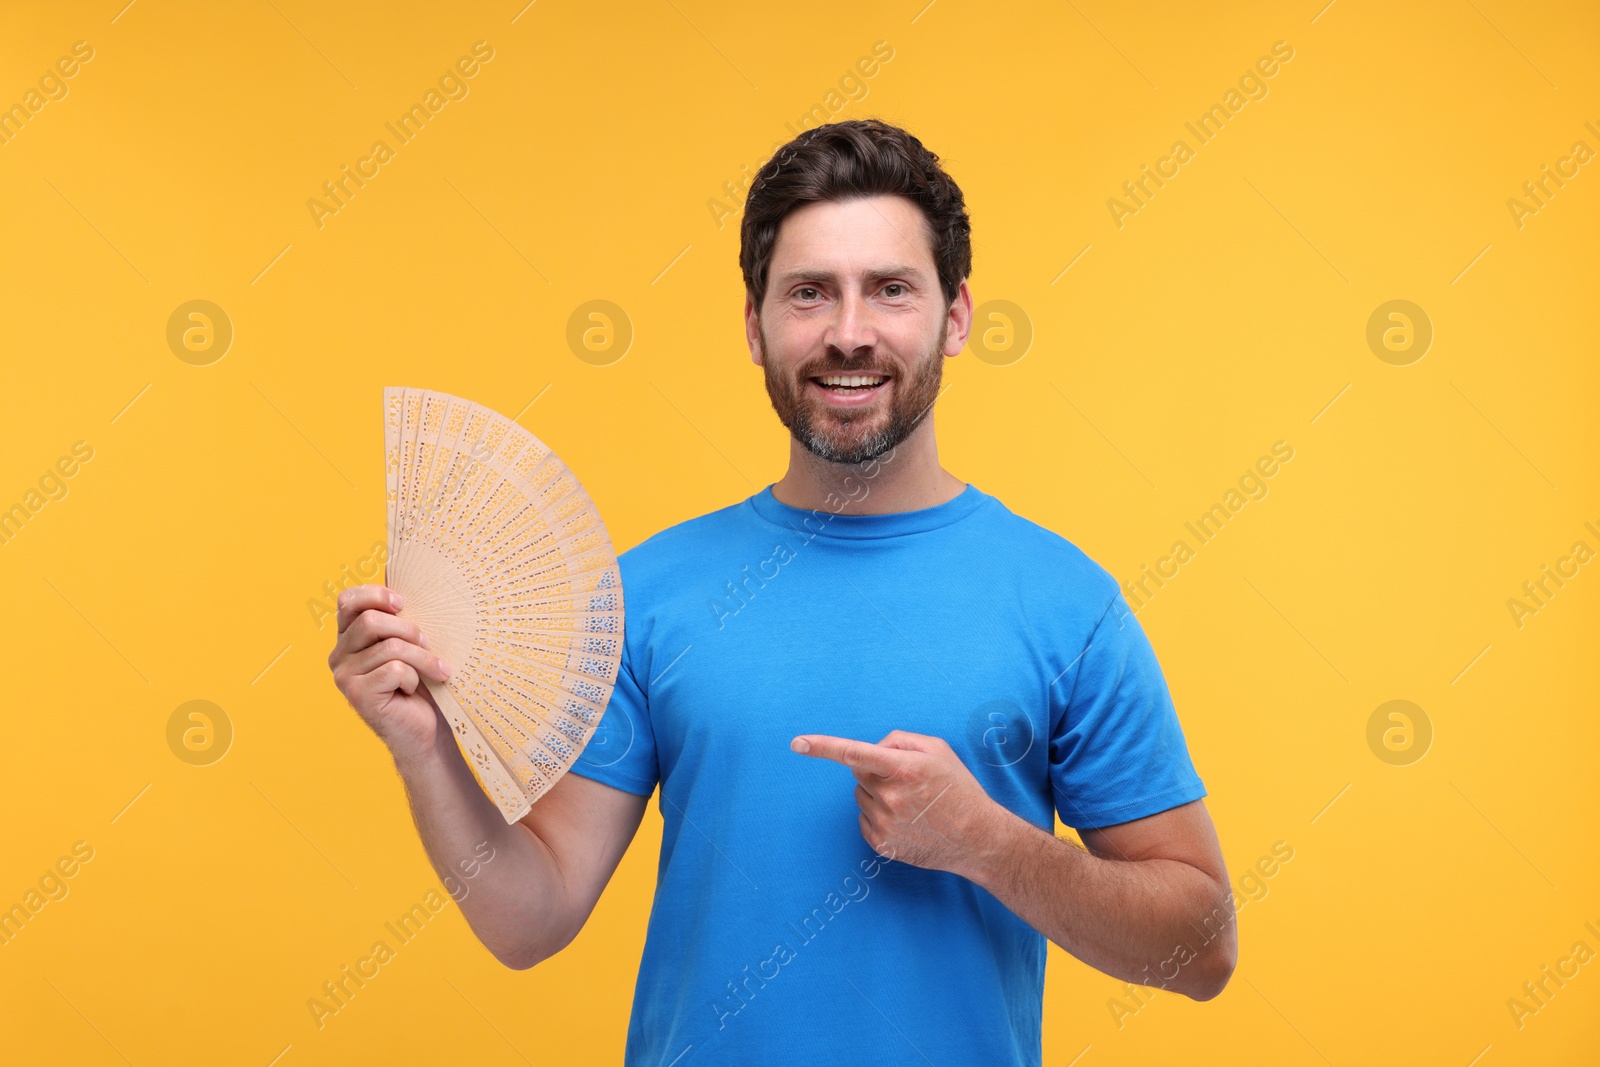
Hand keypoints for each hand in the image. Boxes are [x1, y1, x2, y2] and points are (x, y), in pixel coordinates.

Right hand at [327, 583, 452, 765]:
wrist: (424, 730)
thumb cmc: (420, 684)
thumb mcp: (409, 646)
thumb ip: (399, 621)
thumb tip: (410, 586)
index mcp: (349, 638)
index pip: (348, 600)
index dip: (375, 595)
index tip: (402, 604)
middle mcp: (339, 655)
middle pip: (370, 621)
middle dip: (409, 630)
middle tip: (428, 644)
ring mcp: (344, 676)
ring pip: (389, 647)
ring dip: (422, 658)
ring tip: (435, 670)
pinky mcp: (357, 695)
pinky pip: (394, 670)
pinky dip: (413, 678)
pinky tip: (412, 690)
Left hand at [790, 729, 1001, 876]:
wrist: (977, 839)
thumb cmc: (959, 789)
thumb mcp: (937, 750)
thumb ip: (900, 740)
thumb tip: (873, 748)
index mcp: (903, 769)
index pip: (854, 753)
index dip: (822, 747)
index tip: (796, 743)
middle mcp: (890, 797)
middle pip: (859, 772)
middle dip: (875, 771)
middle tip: (907, 781)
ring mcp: (884, 823)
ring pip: (861, 795)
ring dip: (877, 793)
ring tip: (911, 803)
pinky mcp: (881, 844)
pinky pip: (864, 818)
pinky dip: (877, 814)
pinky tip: (905, 820)